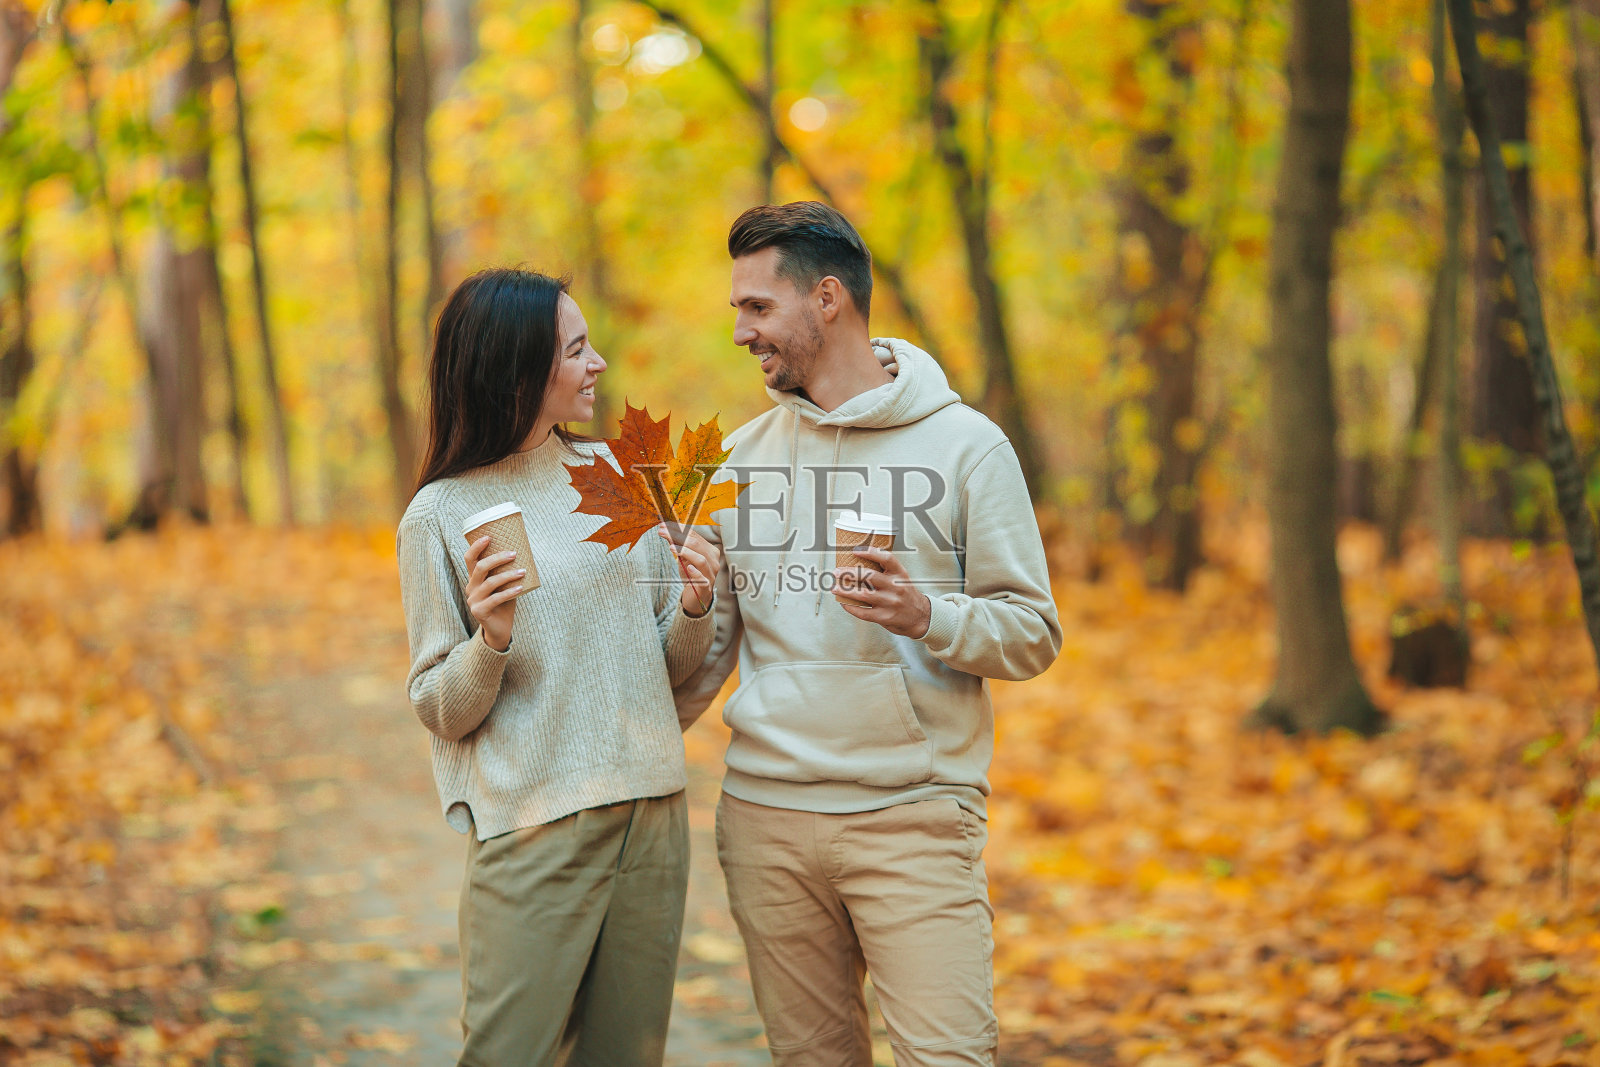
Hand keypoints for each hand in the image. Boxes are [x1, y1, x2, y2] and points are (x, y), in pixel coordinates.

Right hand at [464, 536, 524, 651]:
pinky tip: (520, 587)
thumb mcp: (504, 585)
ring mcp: (473, 600)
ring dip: (508, 575)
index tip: (489, 536)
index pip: (470, 559)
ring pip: (489, 583)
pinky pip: (495, 599)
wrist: (500, 629)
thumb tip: (522, 552)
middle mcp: (471, 587)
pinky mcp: (479, 611)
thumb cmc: (504, 604)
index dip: (476, 546)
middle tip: (514, 554)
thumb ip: (506, 572)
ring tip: (522, 571)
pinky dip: (509, 592)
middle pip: (480, 567)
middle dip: (497, 558)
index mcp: (474, 579)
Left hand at [658, 524, 721, 617]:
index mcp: (710, 551)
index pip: (694, 536)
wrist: (696, 597)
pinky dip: (696, 572)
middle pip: (697, 545)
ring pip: (701, 560)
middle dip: (678, 537)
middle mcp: (713, 561)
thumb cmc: (690, 575)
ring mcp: (711, 574)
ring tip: (672, 548)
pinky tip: (688, 568)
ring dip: (686, 552)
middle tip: (662, 532)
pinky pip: (703, 579)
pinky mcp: (706, 587)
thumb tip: (665, 530)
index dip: (679, 529)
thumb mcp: (683, 558)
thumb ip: (677, 545)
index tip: (663, 525)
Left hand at [833, 544, 931, 637]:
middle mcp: (896, 587)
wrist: (921, 618)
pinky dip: (851, 607)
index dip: (870, 552)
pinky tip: (844, 603)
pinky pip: (864, 612)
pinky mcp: (885, 617)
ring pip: (863, 594)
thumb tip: (857, 565)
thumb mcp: (902, 580)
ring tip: (834, 588)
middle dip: (850, 573)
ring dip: (846, 590)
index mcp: (900, 575)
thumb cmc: (906, 596)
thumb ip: (885, 573)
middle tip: (836, 571)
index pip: (886, 558)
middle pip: (870, 576)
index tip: (855, 551)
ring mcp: (890, 603)